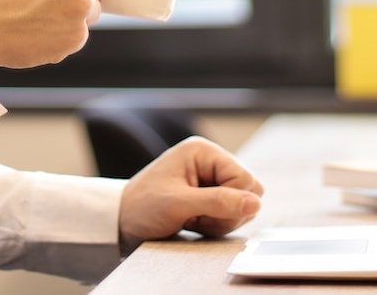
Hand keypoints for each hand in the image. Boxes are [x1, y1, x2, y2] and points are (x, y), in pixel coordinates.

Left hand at [118, 137, 263, 249]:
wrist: (120, 223)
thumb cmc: (142, 207)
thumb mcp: (178, 204)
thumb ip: (218, 202)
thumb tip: (255, 204)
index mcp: (204, 152)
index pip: (245, 179)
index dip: (232, 202)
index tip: (202, 212)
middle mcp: (211, 162)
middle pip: (249, 191)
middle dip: (228, 212)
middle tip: (197, 218)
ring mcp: (211, 180)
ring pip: (243, 206)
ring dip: (221, 221)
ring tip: (192, 221)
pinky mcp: (210, 197)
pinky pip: (232, 214)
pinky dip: (216, 225)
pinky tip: (194, 224)